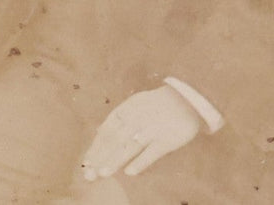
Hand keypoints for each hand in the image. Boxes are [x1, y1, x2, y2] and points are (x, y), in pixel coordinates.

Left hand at [79, 86, 202, 180]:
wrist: (187, 99)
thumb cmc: (156, 105)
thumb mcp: (132, 105)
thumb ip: (116, 119)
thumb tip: (99, 131)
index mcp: (124, 112)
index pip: (106, 132)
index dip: (96, 148)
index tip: (87, 163)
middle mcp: (135, 120)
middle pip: (114, 141)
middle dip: (101, 157)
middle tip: (89, 174)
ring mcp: (151, 130)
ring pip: (130, 147)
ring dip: (115, 160)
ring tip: (103, 173)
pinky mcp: (167, 139)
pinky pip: (151, 152)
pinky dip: (140, 162)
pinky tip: (129, 172)